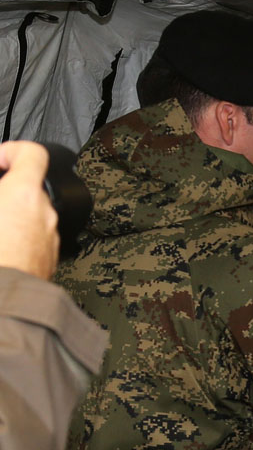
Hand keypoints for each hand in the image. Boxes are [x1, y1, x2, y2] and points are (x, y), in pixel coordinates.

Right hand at [0, 141, 57, 278]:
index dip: (12, 150)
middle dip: (4, 192)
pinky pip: (33, 237)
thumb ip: (1, 189)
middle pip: (27, 187)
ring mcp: (50, 236)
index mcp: (24, 194)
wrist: (5, 299)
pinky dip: (18, 236)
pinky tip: (2, 248)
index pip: (32, 153)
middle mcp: (44, 212)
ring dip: (10, 216)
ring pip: (30, 215)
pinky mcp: (49, 257)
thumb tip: (2, 191)